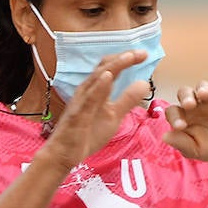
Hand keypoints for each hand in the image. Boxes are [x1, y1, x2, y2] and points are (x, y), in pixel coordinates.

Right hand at [36, 51, 154, 171]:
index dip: (126, 59)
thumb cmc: (86, 134)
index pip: (110, 68)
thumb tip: (144, 84)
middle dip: (123, 58)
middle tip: (141, 53)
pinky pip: (88, 99)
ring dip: (113, 66)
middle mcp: (86, 91)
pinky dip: (99, 87)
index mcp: (95, 90)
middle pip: (104, 68)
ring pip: (96, 79)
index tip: (143, 54)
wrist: (63, 154)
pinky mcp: (77, 115)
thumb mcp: (113, 116)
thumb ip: (127, 100)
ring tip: (128, 57)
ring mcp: (81, 102)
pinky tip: (109, 77)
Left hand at [162, 75, 207, 162]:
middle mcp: (195, 105)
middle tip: (189, 105)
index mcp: (182, 116)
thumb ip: (181, 143)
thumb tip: (164, 137)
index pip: (173, 111)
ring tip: (204, 94)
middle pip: (184, 93)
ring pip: (203, 87)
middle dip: (186, 97)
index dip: (174, 117)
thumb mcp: (195, 150)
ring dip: (203, 89)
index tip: (180, 127)